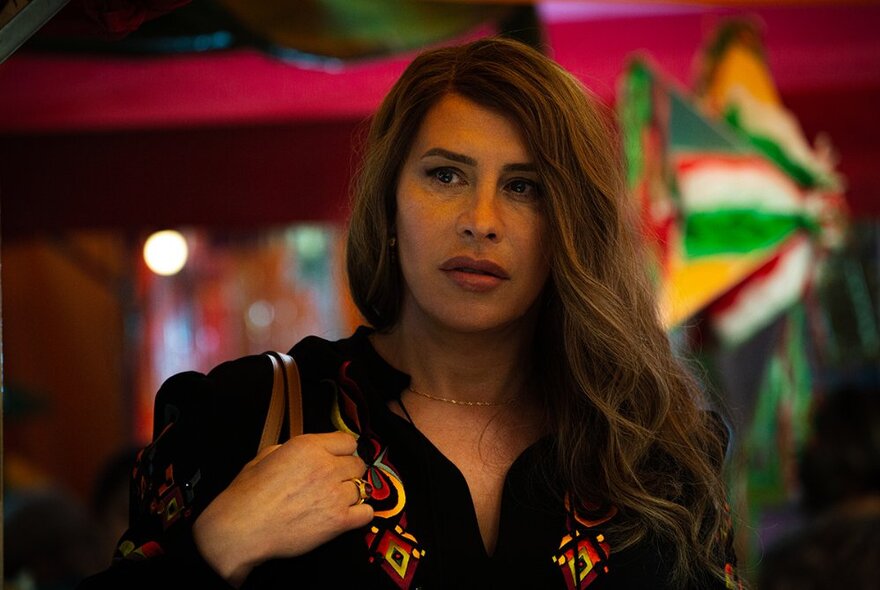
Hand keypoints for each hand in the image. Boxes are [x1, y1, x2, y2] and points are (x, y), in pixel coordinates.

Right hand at [192, 432, 373, 586]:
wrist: (241, 529)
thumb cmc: (246, 495)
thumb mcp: (265, 456)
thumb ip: (292, 449)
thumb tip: (306, 452)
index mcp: (308, 446)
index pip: (348, 441)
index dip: (342, 451)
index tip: (337, 459)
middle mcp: (326, 466)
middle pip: (358, 463)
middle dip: (348, 471)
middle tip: (334, 481)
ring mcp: (334, 494)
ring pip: (362, 487)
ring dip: (351, 493)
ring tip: (334, 500)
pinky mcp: (338, 521)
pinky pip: (366, 513)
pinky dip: (359, 514)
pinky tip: (346, 515)